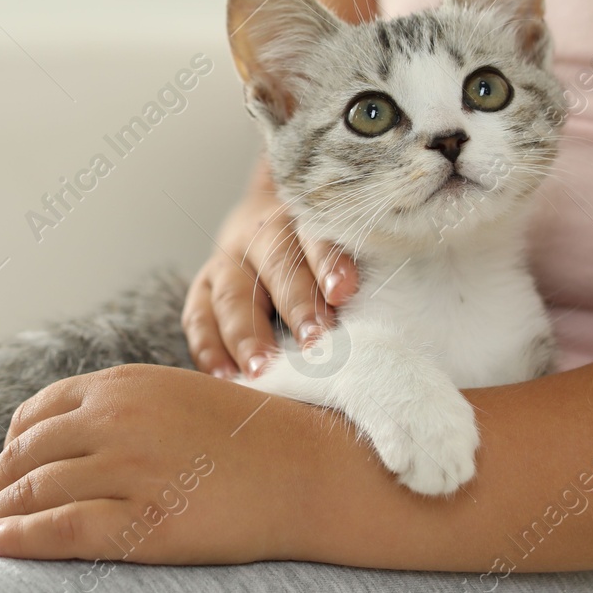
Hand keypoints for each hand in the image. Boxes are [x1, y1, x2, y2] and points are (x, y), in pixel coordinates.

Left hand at [0, 364, 326, 562]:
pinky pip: (59, 530)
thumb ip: (121, 408)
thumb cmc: (247, 437)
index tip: (2, 479)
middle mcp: (113, 420)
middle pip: (23, 456)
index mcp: (119, 386)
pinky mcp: (143, 521)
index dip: (9, 451)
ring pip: (32, 494)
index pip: (34, 417)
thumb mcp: (174, 397)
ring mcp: (127, 469)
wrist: (309, 469)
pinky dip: (16, 540)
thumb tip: (70, 435)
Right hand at [181, 175, 357, 377]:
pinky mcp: (203, 286)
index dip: (329, 263)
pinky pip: (198, 316)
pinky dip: (207, 347)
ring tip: (261, 371)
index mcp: (302, 218)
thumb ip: (355, 268)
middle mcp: (261, 235)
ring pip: (232, 295)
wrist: (262, 217)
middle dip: (295, 307)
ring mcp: (227, 261)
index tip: (344, 292)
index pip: (318, 236)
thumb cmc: (316, 246)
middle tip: (314, 344)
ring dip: (245, 335)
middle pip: (276, 266)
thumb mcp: (337, 239)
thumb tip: (394, 310)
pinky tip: (222, 375)